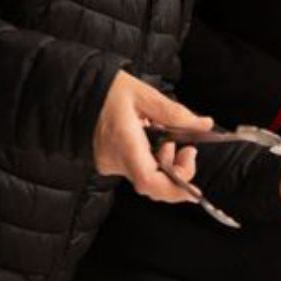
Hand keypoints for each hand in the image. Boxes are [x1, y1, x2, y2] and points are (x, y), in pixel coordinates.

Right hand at [93, 71, 211, 201]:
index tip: (194, 188)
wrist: (77, 92)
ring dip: (166, 163)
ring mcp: (110, 163)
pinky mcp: (109, 162)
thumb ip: (176, 113)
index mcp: (124, 142)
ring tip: (168, 138)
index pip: (150, 181)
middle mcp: (115, 159)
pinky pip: (137, 169)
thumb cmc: (106, 90)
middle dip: (178, 172)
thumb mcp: (145, 94)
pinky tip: (154, 141)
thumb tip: (204, 125)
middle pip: (153, 184)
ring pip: (147, 177)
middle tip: (188, 150)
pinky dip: (153, 160)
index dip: (175, 190)